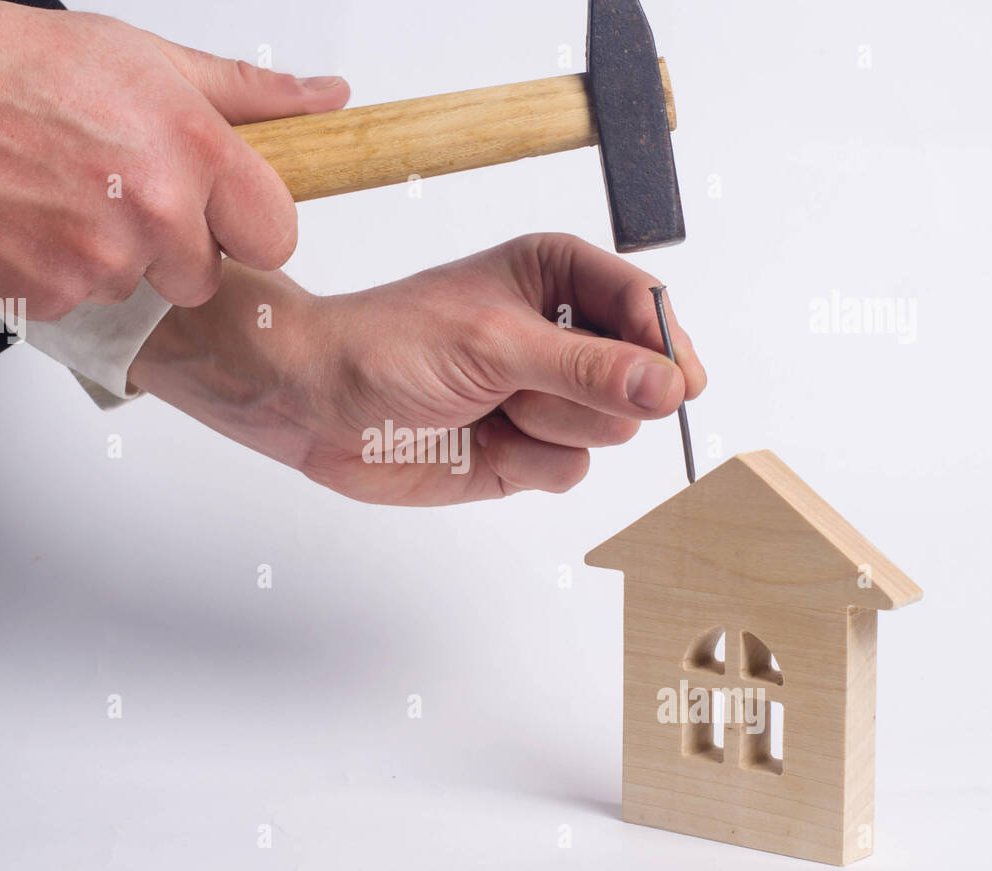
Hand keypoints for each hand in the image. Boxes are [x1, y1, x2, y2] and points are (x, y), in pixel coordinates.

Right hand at [0, 0, 348, 318]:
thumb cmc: (18, 64)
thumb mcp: (150, 59)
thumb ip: (252, 93)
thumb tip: (327, 100)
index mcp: (195, 151)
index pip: (276, 237)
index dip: (244, 227)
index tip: (218, 215)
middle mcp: (155, 213)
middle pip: (204, 277)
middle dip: (173, 247)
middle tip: (119, 193)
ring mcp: (99, 262)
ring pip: (135, 291)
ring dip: (107, 257)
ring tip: (62, 196)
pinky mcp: (46, 298)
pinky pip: (76, 305)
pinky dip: (55, 274)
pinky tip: (30, 221)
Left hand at [129, 234, 706, 505]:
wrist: (315, 402)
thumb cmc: (389, 345)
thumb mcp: (494, 344)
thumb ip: (589, 367)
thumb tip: (672, 385)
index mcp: (560, 277)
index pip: (649, 305)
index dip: (667, 346)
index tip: (676, 382)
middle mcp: (563, 335)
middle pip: (640, 380)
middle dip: (581, 393)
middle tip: (517, 383)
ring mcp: (548, 397)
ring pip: (610, 431)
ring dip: (546, 428)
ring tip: (487, 406)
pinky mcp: (528, 450)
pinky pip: (571, 471)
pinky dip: (526, 464)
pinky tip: (480, 441)